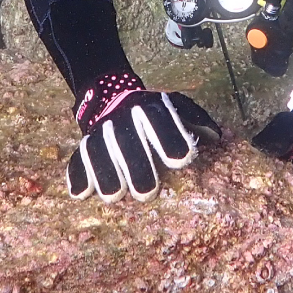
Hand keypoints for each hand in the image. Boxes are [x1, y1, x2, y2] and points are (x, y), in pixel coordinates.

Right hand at [67, 71, 220, 203]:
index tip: (181, 161)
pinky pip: (77, 159)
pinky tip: (81, 193)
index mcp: (149, 106)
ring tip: (115, 195)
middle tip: (147, 193)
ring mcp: (101, 131)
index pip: (159, 119)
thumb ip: (196, 119)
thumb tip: (215, 137)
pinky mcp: (84, 145)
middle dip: (137, 166)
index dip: (170, 138)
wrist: (113, 97)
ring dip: (106, 173)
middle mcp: (122, 116)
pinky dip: (78, 176)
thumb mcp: (176, 107)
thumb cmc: (155, 115)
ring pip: (98, 150)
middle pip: (127, 140)